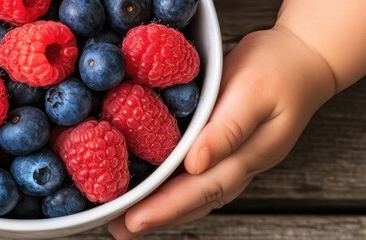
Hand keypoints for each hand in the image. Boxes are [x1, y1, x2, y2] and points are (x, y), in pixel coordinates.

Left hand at [108, 28, 336, 238]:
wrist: (302, 60)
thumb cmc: (278, 71)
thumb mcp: (252, 92)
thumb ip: (226, 130)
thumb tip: (196, 164)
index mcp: (246, 156)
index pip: (200, 190)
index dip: (165, 207)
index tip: (134, 219)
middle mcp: (238, 167)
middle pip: (193, 201)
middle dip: (156, 216)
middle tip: (117, 228)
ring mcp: (233, 162)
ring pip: (194, 195)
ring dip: (162, 209)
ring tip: (126, 219)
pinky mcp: (224, 151)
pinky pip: (195, 179)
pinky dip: (171, 189)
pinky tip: (151, 190)